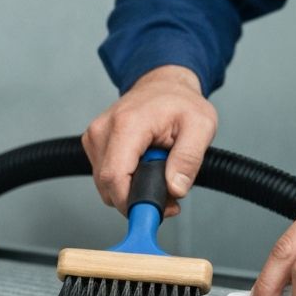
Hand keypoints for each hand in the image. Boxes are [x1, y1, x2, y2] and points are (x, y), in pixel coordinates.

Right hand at [82, 65, 217, 215]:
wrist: (164, 85)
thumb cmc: (181, 102)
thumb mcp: (201, 126)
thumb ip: (189, 158)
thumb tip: (175, 189)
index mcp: (127, 124)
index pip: (114, 177)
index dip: (133, 202)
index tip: (155, 211)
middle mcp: (103, 129)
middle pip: (108, 185)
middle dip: (138, 198)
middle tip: (168, 192)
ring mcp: (95, 136)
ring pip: (106, 185)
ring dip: (133, 190)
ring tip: (159, 172)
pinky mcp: (94, 143)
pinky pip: (105, 176)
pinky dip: (126, 181)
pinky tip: (144, 168)